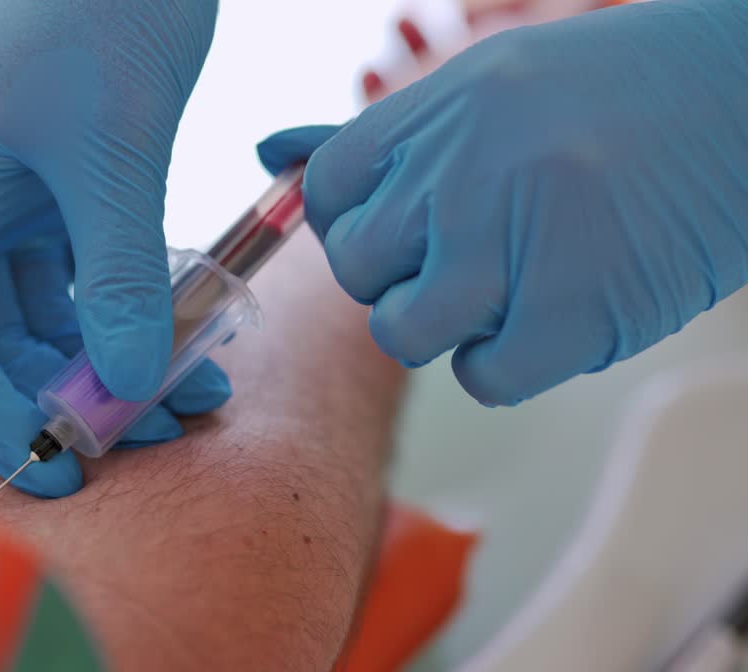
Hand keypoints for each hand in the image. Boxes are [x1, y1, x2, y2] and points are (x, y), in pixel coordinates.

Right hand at [0, 0, 225, 496]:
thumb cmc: (106, 4)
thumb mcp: (116, 144)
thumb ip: (122, 268)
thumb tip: (134, 382)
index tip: (56, 468)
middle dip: (67, 392)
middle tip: (146, 437)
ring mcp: (19, 192)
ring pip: (52, 311)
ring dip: (114, 359)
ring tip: (194, 401)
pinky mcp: (72, 183)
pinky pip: (94, 273)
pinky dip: (137, 312)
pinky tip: (195, 342)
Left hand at [259, 0, 747, 405]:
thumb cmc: (613, 97)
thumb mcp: (486, 87)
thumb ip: (376, 138)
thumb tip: (267, 151)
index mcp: (432, 112)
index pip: (328, 193)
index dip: (359, 223)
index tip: (407, 226)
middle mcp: (457, 173)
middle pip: (358, 270)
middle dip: (403, 277)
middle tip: (471, 255)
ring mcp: (508, 243)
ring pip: (404, 331)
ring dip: (448, 325)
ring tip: (510, 286)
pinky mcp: (566, 312)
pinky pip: (482, 375)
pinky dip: (508, 362)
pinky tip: (552, 315)